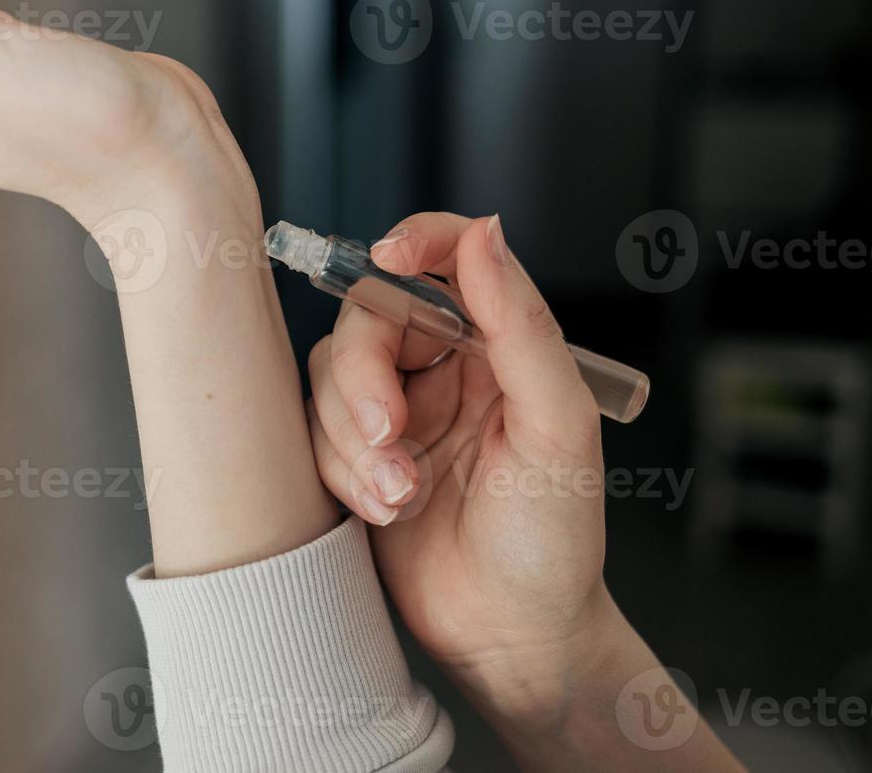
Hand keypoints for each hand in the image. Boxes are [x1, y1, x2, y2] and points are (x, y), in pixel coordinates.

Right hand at [306, 213, 743, 769]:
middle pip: (369, 317)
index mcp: (499, 345)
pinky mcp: (357, 457)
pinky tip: (386, 510)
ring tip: (403, 497)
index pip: (448, 260)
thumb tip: (485, 234)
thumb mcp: (556, 427)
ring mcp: (397, 411)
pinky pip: (315, 431)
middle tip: (390, 436)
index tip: (389, 257)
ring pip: (333, 376)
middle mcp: (444, 368)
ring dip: (355, 440)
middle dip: (366, 378)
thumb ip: (521, 326)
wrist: (513, 638)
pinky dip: (342, 470)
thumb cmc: (552, 538)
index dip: (415, 242)